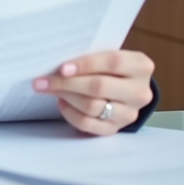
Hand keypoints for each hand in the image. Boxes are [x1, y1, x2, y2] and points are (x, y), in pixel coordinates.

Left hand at [32, 50, 154, 135]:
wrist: (125, 89)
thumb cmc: (110, 67)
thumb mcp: (107, 55)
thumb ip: (90, 56)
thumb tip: (55, 62)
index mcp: (141, 66)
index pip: (113, 62)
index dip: (86, 64)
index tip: (62, 68)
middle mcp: (140, 92)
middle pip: (99, 87)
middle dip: (67, 83)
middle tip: (42, 81)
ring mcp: (130, 113)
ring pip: (92, 106)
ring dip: (65, 96)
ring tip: (49, 88)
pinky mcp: (116, 129)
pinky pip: (88, 124)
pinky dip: (70, 113)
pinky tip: (61, 102)